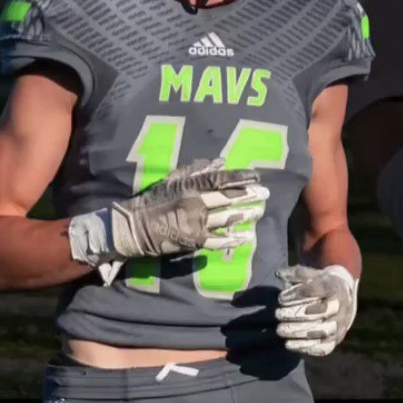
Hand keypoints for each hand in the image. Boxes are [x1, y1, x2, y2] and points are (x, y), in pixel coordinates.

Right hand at [111, 158, 268, 257]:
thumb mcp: (172, 179)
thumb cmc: (153, 200)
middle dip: (249, 195)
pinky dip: (232, 240)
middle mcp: (196, 203)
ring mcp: (196, 223)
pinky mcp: (194, 241)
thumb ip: (195, 170)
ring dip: (244, 215)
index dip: (239, 177)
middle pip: (227, 198)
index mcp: (190, 186)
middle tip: (266, 193)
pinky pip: (218, 240)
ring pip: (226, 218)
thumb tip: (220, 162)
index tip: (256, 175)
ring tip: (260, 211)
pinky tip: (245, 238)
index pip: (220, 179)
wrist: (136, 226)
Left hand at [275, 264, 358, 356]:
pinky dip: (307, 347)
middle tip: (278, 314)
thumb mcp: (311, 274)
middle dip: (296, 314)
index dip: (298, 294)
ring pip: (323, 331)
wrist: (343, 295)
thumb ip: (296, 274)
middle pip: (321, 312)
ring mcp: (341, 324)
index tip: (280, 297)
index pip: (317, 289)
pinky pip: (325, 347)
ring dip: (300, 333)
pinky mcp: (338, 338)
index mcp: (334, 287)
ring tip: (280, 330)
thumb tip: (278, 273)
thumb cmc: (322, 283)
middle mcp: (341, 307)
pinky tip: (290, 345)